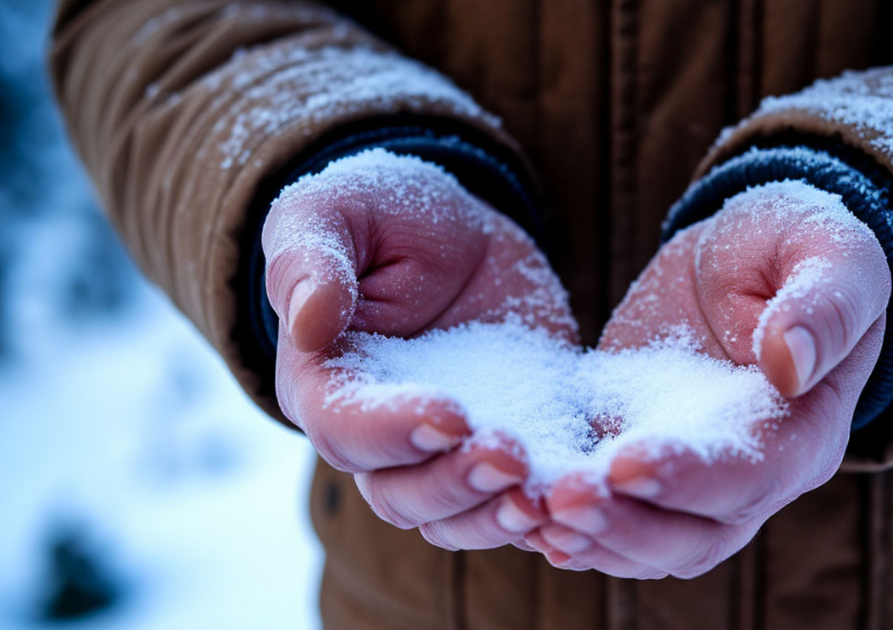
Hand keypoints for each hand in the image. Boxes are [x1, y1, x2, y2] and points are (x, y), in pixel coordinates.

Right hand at [263, 150, 573, 550]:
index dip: (393, 430)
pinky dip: (547, 518)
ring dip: (498, 515)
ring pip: (458, 517)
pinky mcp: (510, 451)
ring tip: (547, 496)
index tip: (449, 414)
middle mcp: (378, 439)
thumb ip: (309, 259)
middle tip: (511, 456)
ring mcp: (444, 456)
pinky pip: (518, 505)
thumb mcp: (336, 213)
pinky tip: (584, 504)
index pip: (344, 428)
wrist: (460, 238)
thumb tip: (308, 321)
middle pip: (402, 493)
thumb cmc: (382, 217)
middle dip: (457, 482)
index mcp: (325, 385)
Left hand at [527, 182, 889, 577]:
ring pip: (646, 542)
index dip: (691, 476)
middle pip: (694, 533)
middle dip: (627, 524)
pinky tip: (518, 512)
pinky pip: (605, 514)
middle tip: (561, 500)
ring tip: (530, 512)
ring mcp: (689, 480)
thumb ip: (822, 305)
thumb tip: (790, 364)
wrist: (744, 263)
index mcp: (804, 431)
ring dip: (591, 536)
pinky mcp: (632, 459)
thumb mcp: (831, 254)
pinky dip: (566, 522)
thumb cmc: (800, 251)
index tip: (628, 462)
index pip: (753, 474)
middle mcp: (751, 477)